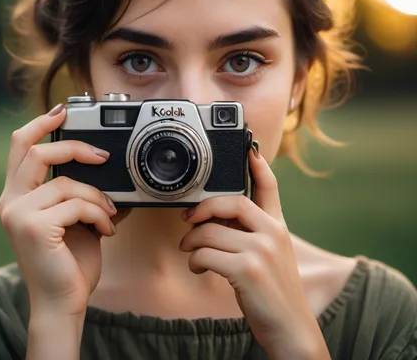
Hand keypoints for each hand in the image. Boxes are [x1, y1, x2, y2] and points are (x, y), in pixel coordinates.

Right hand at [0, 104, 130, 317]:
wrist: (63, 300)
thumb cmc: (68, 260)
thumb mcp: (73, 218)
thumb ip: (79, 192)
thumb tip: (108, 170)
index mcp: (17, 196)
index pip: (20, 147)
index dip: (40, 124)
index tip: (62, 111)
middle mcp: (11, 202)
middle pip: (36, 152)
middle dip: (75, 147)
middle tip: (102, 156)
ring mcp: (19, 214)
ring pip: (67, 183)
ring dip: (97, 196)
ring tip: (108, 213)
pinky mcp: (34, 228)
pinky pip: (77, 204)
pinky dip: (99, 214)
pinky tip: (106, 230)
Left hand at [178, 148, 329, 358]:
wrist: (291, 329)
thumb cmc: (274, 291)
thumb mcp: (272, 256)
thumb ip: (252, 233)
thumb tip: (215, 220)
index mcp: (278, 226)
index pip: (270, 188)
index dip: (260, 166)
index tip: (250, 150)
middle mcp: (272, 232)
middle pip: (229, 202)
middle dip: (202, 210)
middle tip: (188, 221)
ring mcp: (260, 250)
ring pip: (209, 232)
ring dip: (192, 244)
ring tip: (193, 254)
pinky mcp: (246, 270)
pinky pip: (204, 254)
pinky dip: (194, 262)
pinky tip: (199, 269)